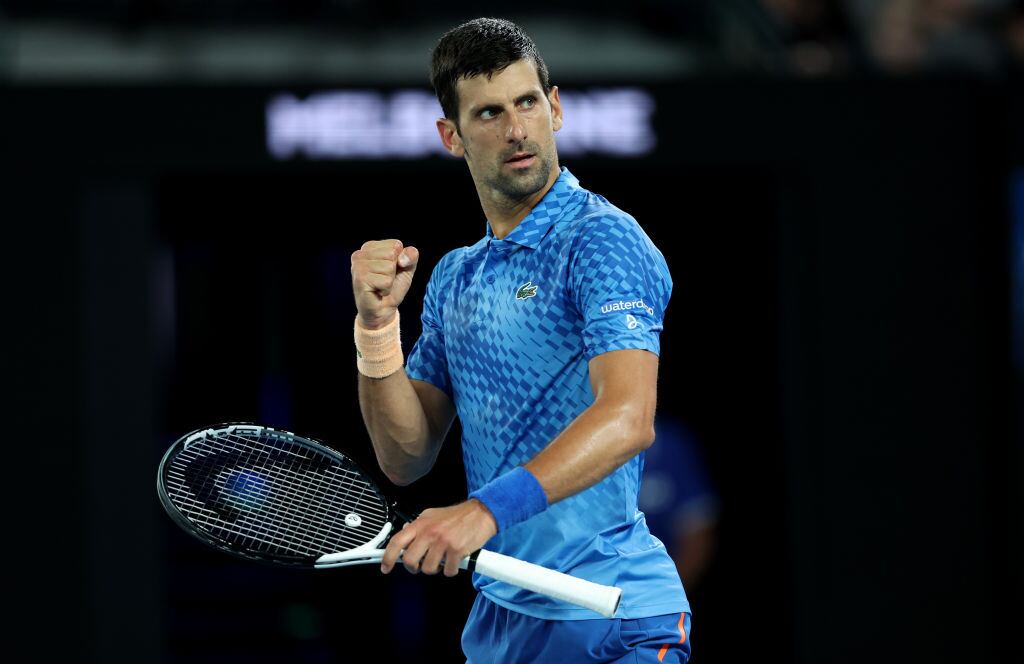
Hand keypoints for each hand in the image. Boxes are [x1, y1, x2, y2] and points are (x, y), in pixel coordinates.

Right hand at [350, 239, 419, 329]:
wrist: (383, 310)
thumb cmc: (393, 287)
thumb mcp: (407, 267)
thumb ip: (411, 255)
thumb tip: (402, 259)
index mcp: (369, 246)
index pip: (396, 244)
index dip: (399, 260)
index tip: (389, 271)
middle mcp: (360, 254)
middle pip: (392, 254)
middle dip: (394, 271)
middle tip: (384, 280)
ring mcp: (358, 266)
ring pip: (389, 267)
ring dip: (389, 281)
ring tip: (380, 286)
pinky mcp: (360, 280)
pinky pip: (386, 281)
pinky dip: (386, 289)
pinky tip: (377, 292)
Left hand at [381, 500, 497, 576]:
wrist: (481, 513)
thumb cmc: (457, 516)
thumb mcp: (432, 515)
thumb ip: (418, 525)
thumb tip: (404, 533)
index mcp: (421, 524)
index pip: (397, 542)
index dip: (388, 558)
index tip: (386, 567)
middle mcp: (429, 533)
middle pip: (410, 561)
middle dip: (415, 567)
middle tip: (421, 565)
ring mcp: (443, 542)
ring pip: (428, 569)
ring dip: (436, 568)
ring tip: (443, 559)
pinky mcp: (456, 551)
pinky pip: (448, 571)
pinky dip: (451, 569)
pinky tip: (455, 560)